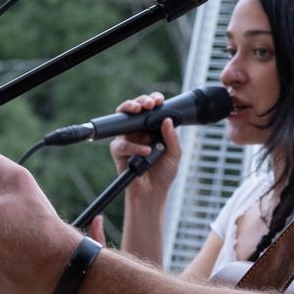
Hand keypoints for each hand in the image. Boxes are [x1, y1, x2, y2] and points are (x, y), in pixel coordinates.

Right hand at [107, 92, 182, 211]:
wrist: (154, 193)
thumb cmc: (164, 174)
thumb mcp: (175, 154)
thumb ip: (172, 137)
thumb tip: (167, 119)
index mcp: (151, 129)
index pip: (150, 109)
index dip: (153, 100)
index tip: (159, 100)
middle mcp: (138, 132)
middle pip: (133, 109)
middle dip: (139, 101)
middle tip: (148, 103)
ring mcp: (127, 140)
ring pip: (122, 120)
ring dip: (130, 111)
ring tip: (141, 111)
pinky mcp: (119, 152)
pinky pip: (121, 144)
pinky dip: (134, 146)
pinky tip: (146, 150)